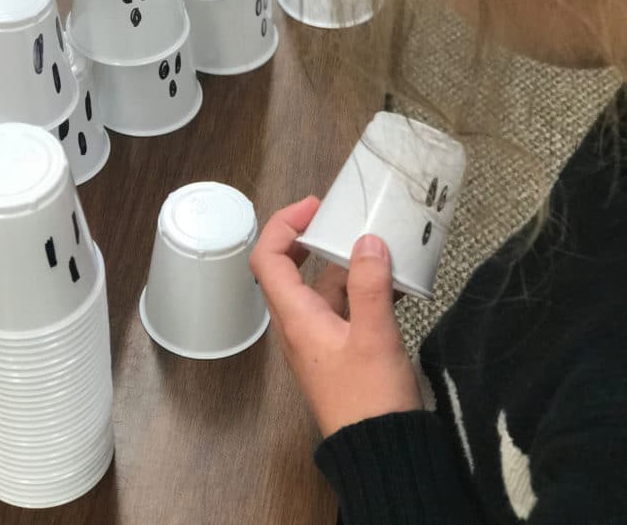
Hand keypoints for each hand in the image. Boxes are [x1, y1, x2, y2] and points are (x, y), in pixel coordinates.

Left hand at [250, 196, 421, 437]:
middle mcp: (301, 324)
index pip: (267, 259)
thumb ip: (369, 285)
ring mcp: (320, 337)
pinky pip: (345, 306)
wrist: (381, 453)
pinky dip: (363, 287)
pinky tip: (394, 281)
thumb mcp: (374, 337)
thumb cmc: (370, 401)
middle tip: (339, 217)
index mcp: (296, 318)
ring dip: (345, 262)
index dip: (282, 225)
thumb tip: (367, 240)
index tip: (313, 207)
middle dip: (311, 237)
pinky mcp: (342, 348)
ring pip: (323, 286)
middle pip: (290, 267)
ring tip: (378, 243)